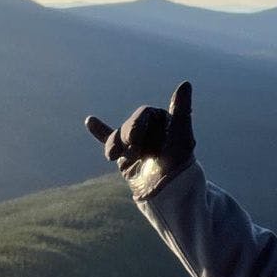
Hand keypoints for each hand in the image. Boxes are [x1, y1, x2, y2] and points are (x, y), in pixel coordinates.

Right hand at [84, 81, 196, 197]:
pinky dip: (100, 132)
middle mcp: (150, 129)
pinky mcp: (125, 156)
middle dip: (128, 136)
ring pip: (118, 135)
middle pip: (130, 125)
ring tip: (114, 157)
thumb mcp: (181, 137)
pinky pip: (110, 139)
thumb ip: (181, 110)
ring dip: (115, 145)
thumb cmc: (180, 165)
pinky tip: (90, 121)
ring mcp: (137, 143)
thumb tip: (185, 83)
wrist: (168, 194)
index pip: (145, 114)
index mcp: (163, 121)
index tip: (134, 140)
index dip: (138, 125)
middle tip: (132, 151)